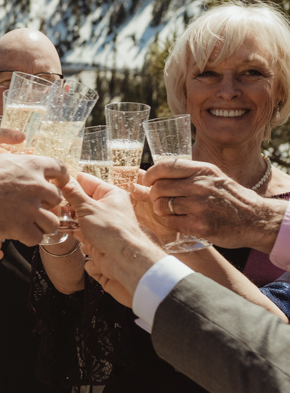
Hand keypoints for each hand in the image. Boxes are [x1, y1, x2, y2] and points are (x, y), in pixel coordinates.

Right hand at [0, 154, 68, 244]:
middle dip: (47, 205)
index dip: (61, 179)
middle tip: (34, 210)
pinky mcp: (21, 227)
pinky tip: (18, 234)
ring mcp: (30, 208)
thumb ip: (18, 164)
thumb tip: (25, 166)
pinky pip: (37, 237)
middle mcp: (36, 185)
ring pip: (52, 222)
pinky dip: (28, 238)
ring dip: (41, 225)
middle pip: (57, 199)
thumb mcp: (0, 160)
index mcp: (32, 165)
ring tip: (28, 225)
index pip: (61, 170)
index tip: (58, 185)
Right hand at [61, 173, 166, 306]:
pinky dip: (67, 225)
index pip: (87, 181)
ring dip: (64, 213)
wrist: (122, 259)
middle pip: (81, 197)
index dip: (71, 181)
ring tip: (48, 209)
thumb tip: (64, 180)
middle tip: (48, 197)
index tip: (54, 179)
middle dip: (65, 198)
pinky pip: (77, 227)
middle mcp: (106, 205)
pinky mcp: (93, 235)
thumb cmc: (112, 230)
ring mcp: (99, 221)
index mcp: (110, 193)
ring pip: (77, 213)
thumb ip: (74, 194)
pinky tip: (54, 223)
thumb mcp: (89, 208)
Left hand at [143, 159, 286, 251]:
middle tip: (160, 199)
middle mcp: (200, 186)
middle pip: (159, 188)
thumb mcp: (209, 178)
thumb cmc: (228, 196)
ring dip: (161, 210)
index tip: (147, 181)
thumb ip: (179, 176)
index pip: (164, 166)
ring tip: (171, 210)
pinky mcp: (199, 226)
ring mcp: (199, 206)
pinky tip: (181, 221)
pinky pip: (170, 222)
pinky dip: (171, 222)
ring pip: (161, 206)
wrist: (255, 218)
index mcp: (202, 170)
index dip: (150, 175)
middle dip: (154, 195)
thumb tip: (138, 178)